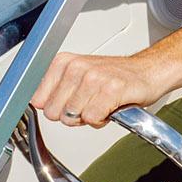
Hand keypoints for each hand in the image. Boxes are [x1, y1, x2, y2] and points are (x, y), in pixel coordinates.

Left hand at [30, 52, 171, 127]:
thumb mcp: (77, 76)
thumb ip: (54, 91)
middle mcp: (76, 67)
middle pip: (54, 113)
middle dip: (71, 115)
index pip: (37, 100)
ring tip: (101, 103)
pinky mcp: (110, 89)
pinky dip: (102, 119)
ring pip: (73, 117)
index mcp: (63, 62)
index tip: (69, 102)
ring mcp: (93, 77)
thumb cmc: (113, 78)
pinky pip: (93, 118)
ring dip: (89, 117)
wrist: (146, 72)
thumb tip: (35, 105)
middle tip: (89, 104)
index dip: (55, 108)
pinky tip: (110, 107)